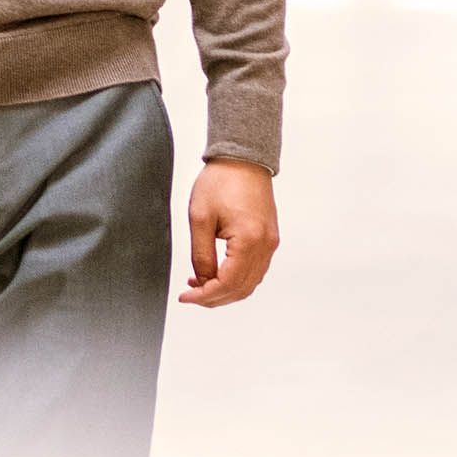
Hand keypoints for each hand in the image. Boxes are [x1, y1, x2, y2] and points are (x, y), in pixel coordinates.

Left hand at [180, 159, 278, 307]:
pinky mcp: (269, 238)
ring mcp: (270, 242)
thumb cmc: (221, 181)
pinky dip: (237, 278)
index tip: (186, 297)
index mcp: (249, 240)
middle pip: (241, 289)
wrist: (243, 158)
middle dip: (215, 298)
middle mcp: (265, 245)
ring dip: (226, 290)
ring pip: (250, 283)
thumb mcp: (200, 219)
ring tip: (200, 284)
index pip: (228, 283)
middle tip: (191, 295)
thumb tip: (203, 281)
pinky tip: (217, 273)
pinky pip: (255, 270)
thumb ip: (201, 255)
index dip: (205, 296)